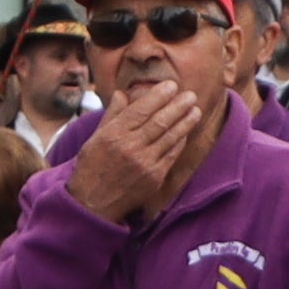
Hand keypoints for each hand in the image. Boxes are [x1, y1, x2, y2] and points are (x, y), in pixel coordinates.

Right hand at [67, 61, 225, 225]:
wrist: (94, 203)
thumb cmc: (92, 167)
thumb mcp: (95, 138)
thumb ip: (112, 115)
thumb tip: (122, 93)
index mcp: (113, 134)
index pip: (141, 109)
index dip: (159, 96)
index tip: (171, 85)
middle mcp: (130, 147)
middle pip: (160, 121)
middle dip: (178, 105)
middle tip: (190, 95)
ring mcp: (144, 163)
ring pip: (170, 137)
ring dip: (185, 122)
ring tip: (196, 110)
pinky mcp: (154, 178)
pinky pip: (172, 154)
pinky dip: (180, 141)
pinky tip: (186, 131)